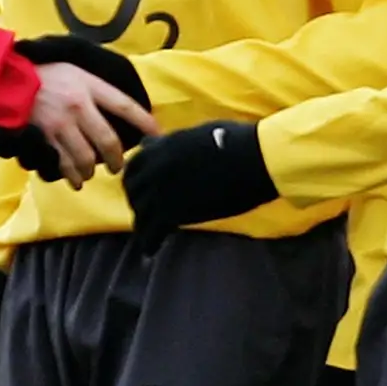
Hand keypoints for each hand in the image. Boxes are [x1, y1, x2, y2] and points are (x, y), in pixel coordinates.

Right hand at [0, 38, 150, 182]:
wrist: (6, 81)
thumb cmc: (43, 75)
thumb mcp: (73, 70)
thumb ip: (95, 87)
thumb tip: (119, 108)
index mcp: (88, 86)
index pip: (124, 105)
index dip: (144, 122)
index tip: (158, 135)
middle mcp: (77, 105)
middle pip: (108, 140)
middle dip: (117, 159)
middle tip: (119, 166)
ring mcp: (60, 124)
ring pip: (87, 158)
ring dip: (93, 170)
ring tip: (92, 172)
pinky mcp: (44, 138)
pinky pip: (65, 165)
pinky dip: (73, 177)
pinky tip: (77, 181)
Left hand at [124, 121, 277, 233]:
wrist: (253, 159)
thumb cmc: (237, 141)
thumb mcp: (197, 134)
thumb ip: (176, 144)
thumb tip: (168, 147)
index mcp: (161, 147)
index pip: (135, 165)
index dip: (138, 177)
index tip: (143, 186)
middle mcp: (154, 168)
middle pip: (132, 189)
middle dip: (137, 200)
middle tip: (146, 211)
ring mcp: (160, 191)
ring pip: (139, 212)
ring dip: (143, 223)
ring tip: (148, 232)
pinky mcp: (172, 213)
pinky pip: (151, 233)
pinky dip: (149, 244)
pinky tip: (150, 251)